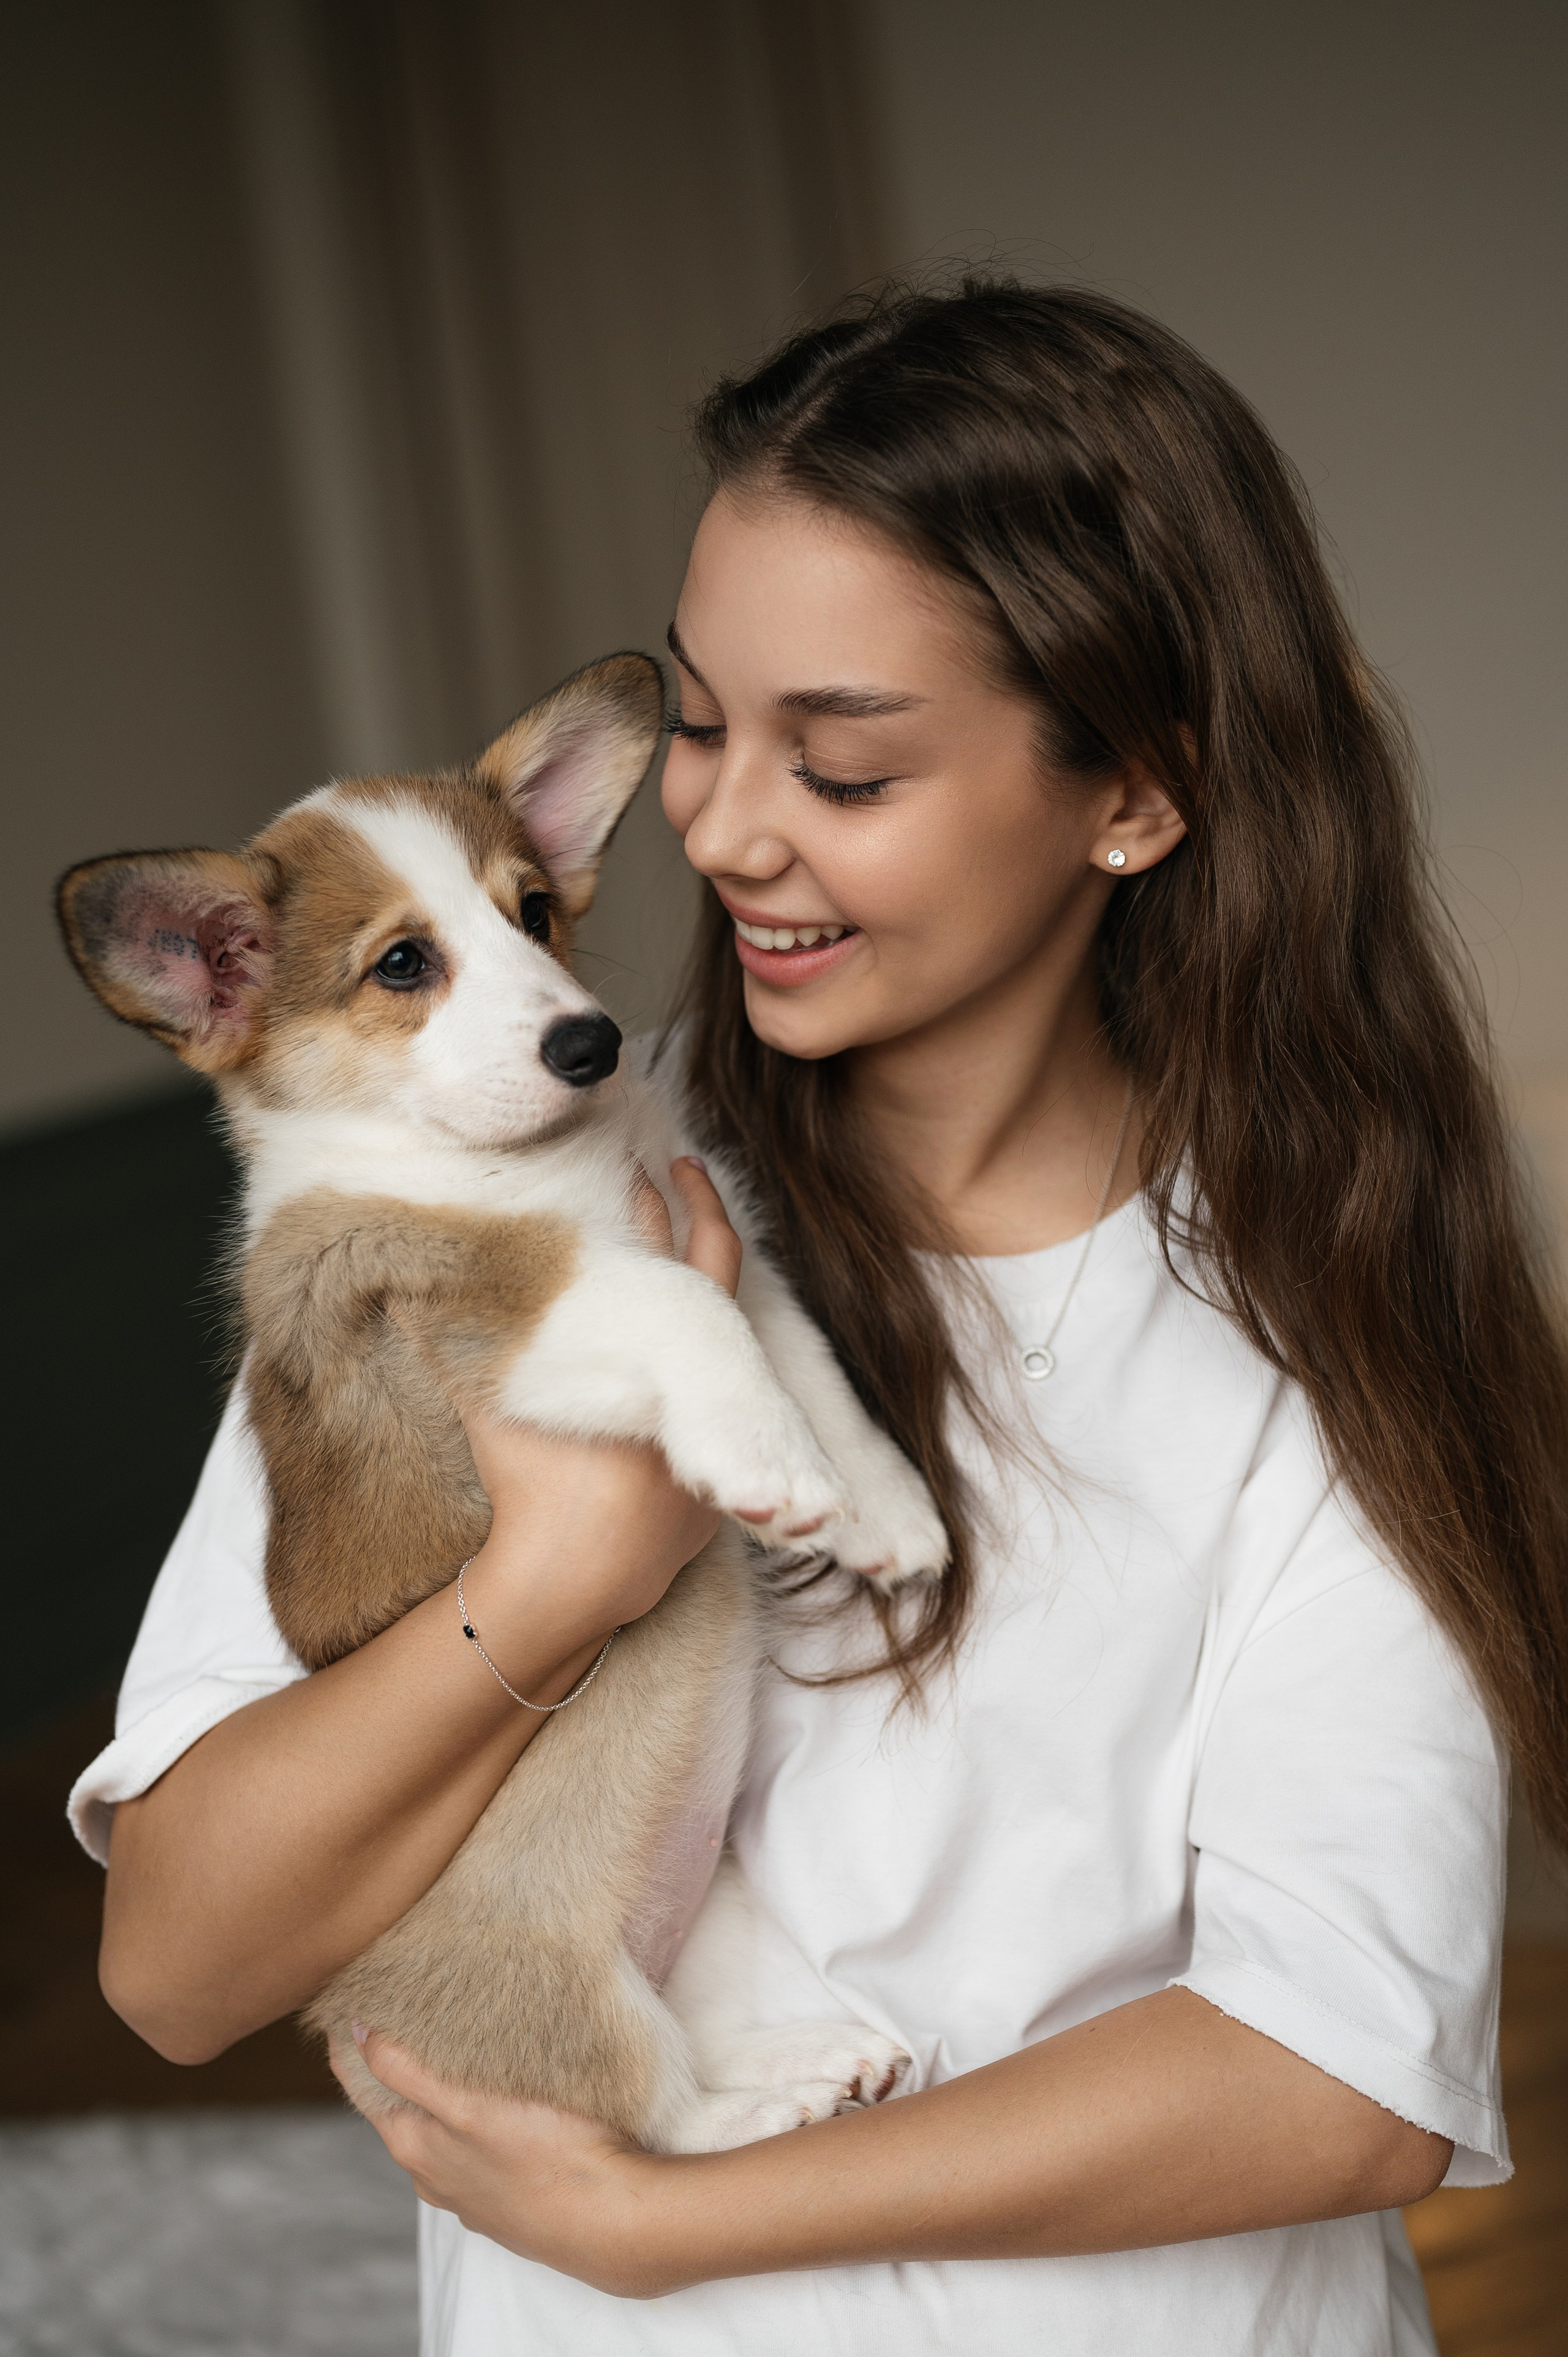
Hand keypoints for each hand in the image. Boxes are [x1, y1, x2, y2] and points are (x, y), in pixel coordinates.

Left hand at [335, 2029, 673, 2297]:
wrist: (613, 2222)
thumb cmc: (546, 2158)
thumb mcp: (466, 2107)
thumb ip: (405, 2072)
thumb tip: (353, 2033)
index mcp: (413, 2148)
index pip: (363, 2082)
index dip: (355, 2038)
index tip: (363, 1993)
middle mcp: (433, 2174)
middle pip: (399, 2102)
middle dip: (401, 2056)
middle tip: (413, 1999)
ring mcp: (471, 2190)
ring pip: (441, 2124)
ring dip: (442, 2086)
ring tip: (460, 2036)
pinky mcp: (509, 2195)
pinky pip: (476, 2144)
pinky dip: (475, 2112)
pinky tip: (501, 2094)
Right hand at [456, 1158, 743, 1660]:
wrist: (569, 1585)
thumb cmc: (535, 1486)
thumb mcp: (492, 1401)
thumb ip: (454, 1335)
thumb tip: (403, 1279)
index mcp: (668, 1357)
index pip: (696, 1252)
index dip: (682, 1199)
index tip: (669, 1161)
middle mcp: (708, 1391)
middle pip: (722, 1285)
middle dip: (700, 1224)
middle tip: (680, 1173)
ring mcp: (717, 1440)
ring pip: (724, 1350)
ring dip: (694, 1304)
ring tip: (668, 1257)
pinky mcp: (712, 1491)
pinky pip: (718, 1418)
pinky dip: (693, 1382)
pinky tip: (661, 1371)